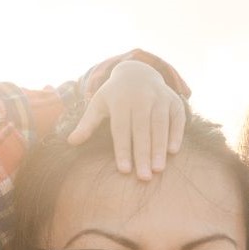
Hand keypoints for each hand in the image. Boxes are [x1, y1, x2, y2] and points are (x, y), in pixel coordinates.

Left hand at [67, 59, 185, 178]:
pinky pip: (177, 119)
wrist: (137, 72)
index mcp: (120, 101)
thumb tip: (71, 142)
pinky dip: (176, 134)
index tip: (124, 170)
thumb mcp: (97, 104)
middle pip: (142, 130)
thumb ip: (86, 124)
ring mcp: (160, 99)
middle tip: (144, 177)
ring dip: (160, 148)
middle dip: (143, 155)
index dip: (123, 150)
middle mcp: (142, 99)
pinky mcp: (174, 101)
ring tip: (158, 169)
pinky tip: (173, 152)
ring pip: (160, 126)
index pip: (121, 130)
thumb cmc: (113, 95)